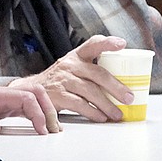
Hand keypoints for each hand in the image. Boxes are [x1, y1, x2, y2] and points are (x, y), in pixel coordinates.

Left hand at [0, 82, 60, 134]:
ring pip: (31, 100)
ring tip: (51, 130)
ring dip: (44, 112)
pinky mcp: (0, 110)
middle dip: (47, 109)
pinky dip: (35, 116)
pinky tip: (39, 127)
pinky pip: (23, 109)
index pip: (23, 97)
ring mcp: (1, 102)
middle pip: (33, 94)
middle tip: (53, 129)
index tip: (41, 128)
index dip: (37, 112)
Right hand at [8, 35, 131, 121]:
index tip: (122, 44)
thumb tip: (126, 87)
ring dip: (107, 104)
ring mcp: (62, 79)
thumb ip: (93, 72)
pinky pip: (79, 103)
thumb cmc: (61, 81)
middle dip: (116, 87)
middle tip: (129, 98)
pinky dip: (93, 112)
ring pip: (90, 91)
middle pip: (97, 73)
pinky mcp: (57, 94)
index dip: (107, 43)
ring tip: (118, 114)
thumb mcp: (73, 69)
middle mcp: (69, 65)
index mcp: (76, 56)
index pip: (92, 44)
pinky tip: (101, 117)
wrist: (32, 91)